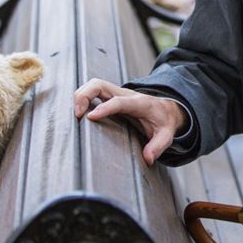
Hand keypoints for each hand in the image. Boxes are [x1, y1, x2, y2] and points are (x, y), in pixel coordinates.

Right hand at [73, 78, 187, 165]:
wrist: (166, 109)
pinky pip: (92, 91)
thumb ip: (158, 145)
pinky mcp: (110, 96)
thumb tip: (148, 158)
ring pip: (93, 85)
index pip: (119, 102)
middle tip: (77, 115)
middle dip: (84, 95)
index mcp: (139, 103)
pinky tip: (77, 111)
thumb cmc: (163, 121)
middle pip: (100, 84)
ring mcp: (116, 94)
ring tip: (75, 115)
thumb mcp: (167, 134)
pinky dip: (82, 98)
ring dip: (81, 96)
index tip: (90, 117)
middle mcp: (125, 95)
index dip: (104, 108)